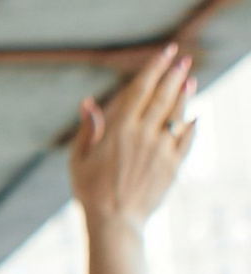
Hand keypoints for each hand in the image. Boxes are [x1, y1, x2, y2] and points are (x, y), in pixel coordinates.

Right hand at [70, 44, 195, 231]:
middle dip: (174, 74)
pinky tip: (195, 115)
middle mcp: (143, 134)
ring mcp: (161, 149)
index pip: (141, 88)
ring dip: (185, 95)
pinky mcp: (173, 166)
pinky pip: (187, 139)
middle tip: (183, 59)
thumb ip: (88, 128)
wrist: (114, 221)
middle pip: (164, 96)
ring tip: (190, 79)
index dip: (155, 67)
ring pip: (177, 115)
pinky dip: (193, 125)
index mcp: (118, 128)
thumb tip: (89, 102)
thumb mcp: (78, 158)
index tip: (166, 52)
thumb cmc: (89, 190)